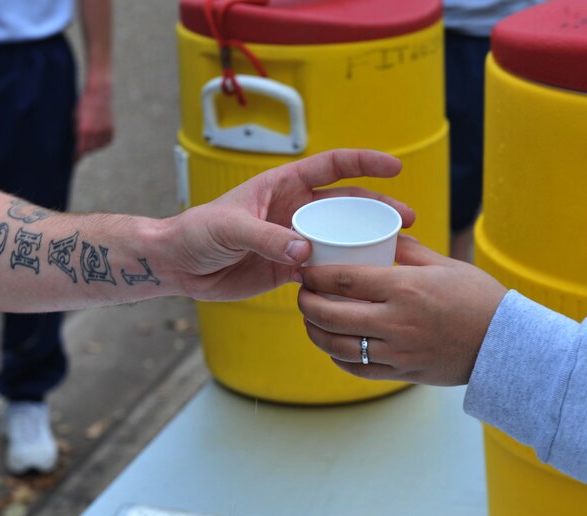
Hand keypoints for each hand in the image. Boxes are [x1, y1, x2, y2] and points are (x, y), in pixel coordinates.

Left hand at [75, 80, 113, 159]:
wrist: (99, 93)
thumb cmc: (82, 105)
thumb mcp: (74, 118)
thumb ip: (75, 132)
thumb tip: (74, 146)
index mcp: (83, 130)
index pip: (79, 150)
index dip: (76, 156)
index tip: (73, 160)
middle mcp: (95, 133)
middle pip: (88, 150)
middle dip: (84, 149)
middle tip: (80, 147)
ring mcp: (104, 132)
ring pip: (97, 147)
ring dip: (93, 145)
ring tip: (89, 137)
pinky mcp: (111, 130)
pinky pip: (105, 142)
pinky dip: (101, 141)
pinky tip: (97, 135)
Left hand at [167, 149, 413, 300]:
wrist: (178, 265)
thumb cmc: (196, 232)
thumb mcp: (228, 228)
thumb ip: (266, 238)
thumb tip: (306, 254)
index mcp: (283, 185)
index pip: (332, 166)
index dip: (365, 163)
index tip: (395, 167)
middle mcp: (294, 210)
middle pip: (347, 203)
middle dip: (378, 207)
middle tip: (408, 219)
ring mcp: (293, 239)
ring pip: (340, 238)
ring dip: (367, 243)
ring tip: (396, 252)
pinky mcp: (288, 268)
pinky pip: (324, 269)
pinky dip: (343, 274)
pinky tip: (364, 282)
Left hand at [298, 237, 505, 385]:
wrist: (506, 345)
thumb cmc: (479, 298)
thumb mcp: (445, 265)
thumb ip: (409, 251)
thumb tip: (383, 236)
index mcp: (404, 288)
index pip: (344, 280)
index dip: (316, 276)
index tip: (305, 271)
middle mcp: (395, 321)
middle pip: (331, 315)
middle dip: (307, 304)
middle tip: (302, 295)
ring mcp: (397, 351)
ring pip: (338, 346)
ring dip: (316, 334)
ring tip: (310, 321)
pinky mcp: (402, 373)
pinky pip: (359, 369)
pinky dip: (338, 358)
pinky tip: (333, 346)